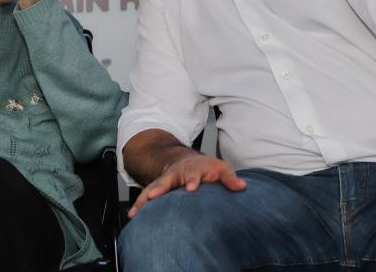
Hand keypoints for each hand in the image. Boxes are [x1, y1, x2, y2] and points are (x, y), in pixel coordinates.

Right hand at [128, 153, 245, 217]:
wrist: (189, 161)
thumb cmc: (207, 168)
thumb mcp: (221, 168)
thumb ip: (230, 178)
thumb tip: (242, 186)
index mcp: (193, 169)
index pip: (193, 175)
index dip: (192, 182)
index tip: (191, 188)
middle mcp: (177, 173)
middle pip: (167, 180)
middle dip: (160, 188)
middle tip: (154, 196)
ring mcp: (166, 180)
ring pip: (153, 188)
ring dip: (144, 198)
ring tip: (136, 211)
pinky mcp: (158, 188)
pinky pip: (146, 196)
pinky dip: (139, 204)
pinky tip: (133, 215)